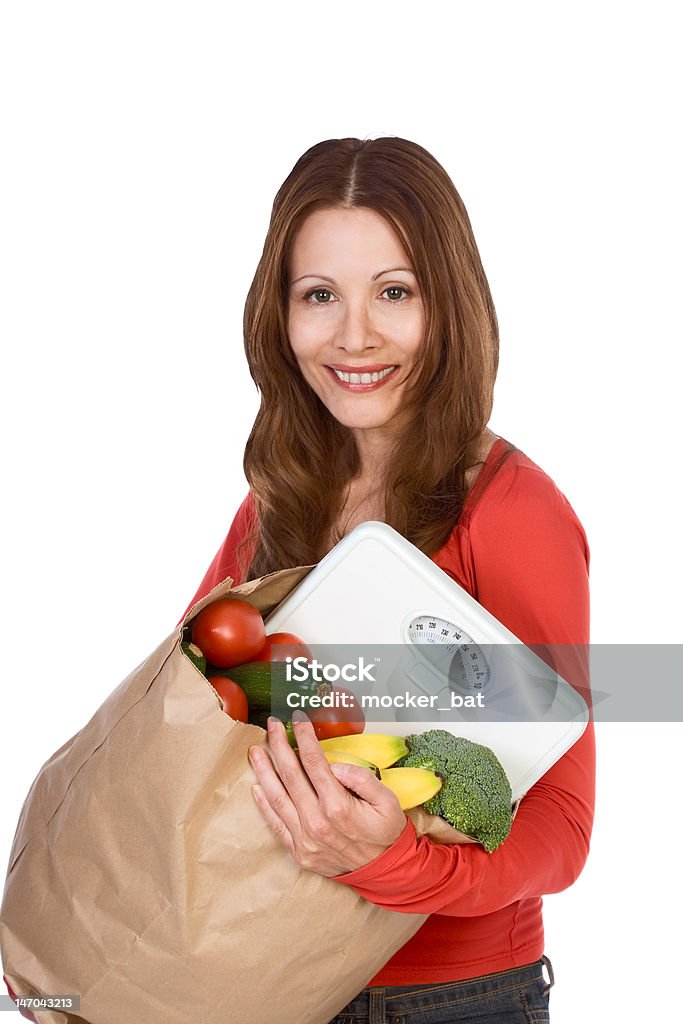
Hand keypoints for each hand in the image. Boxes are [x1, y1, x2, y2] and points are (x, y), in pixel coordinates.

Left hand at [248, 715, 406, 876]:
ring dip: (264, 771)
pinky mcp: (299, 851)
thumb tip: (335, 764)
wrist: (384, 871)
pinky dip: (263, 805)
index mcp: (338, 806)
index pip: (314, 762)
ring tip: (255, 751)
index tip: (298, 719)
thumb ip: (362, 778)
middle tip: (271, 725)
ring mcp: (305, 839)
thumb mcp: (388, 800)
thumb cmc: (386, 833)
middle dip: (279, 746)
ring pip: (277, 798)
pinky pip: (276, 825)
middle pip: (291, 775)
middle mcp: (317, 822)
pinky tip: (256, 786)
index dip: (304, 737)